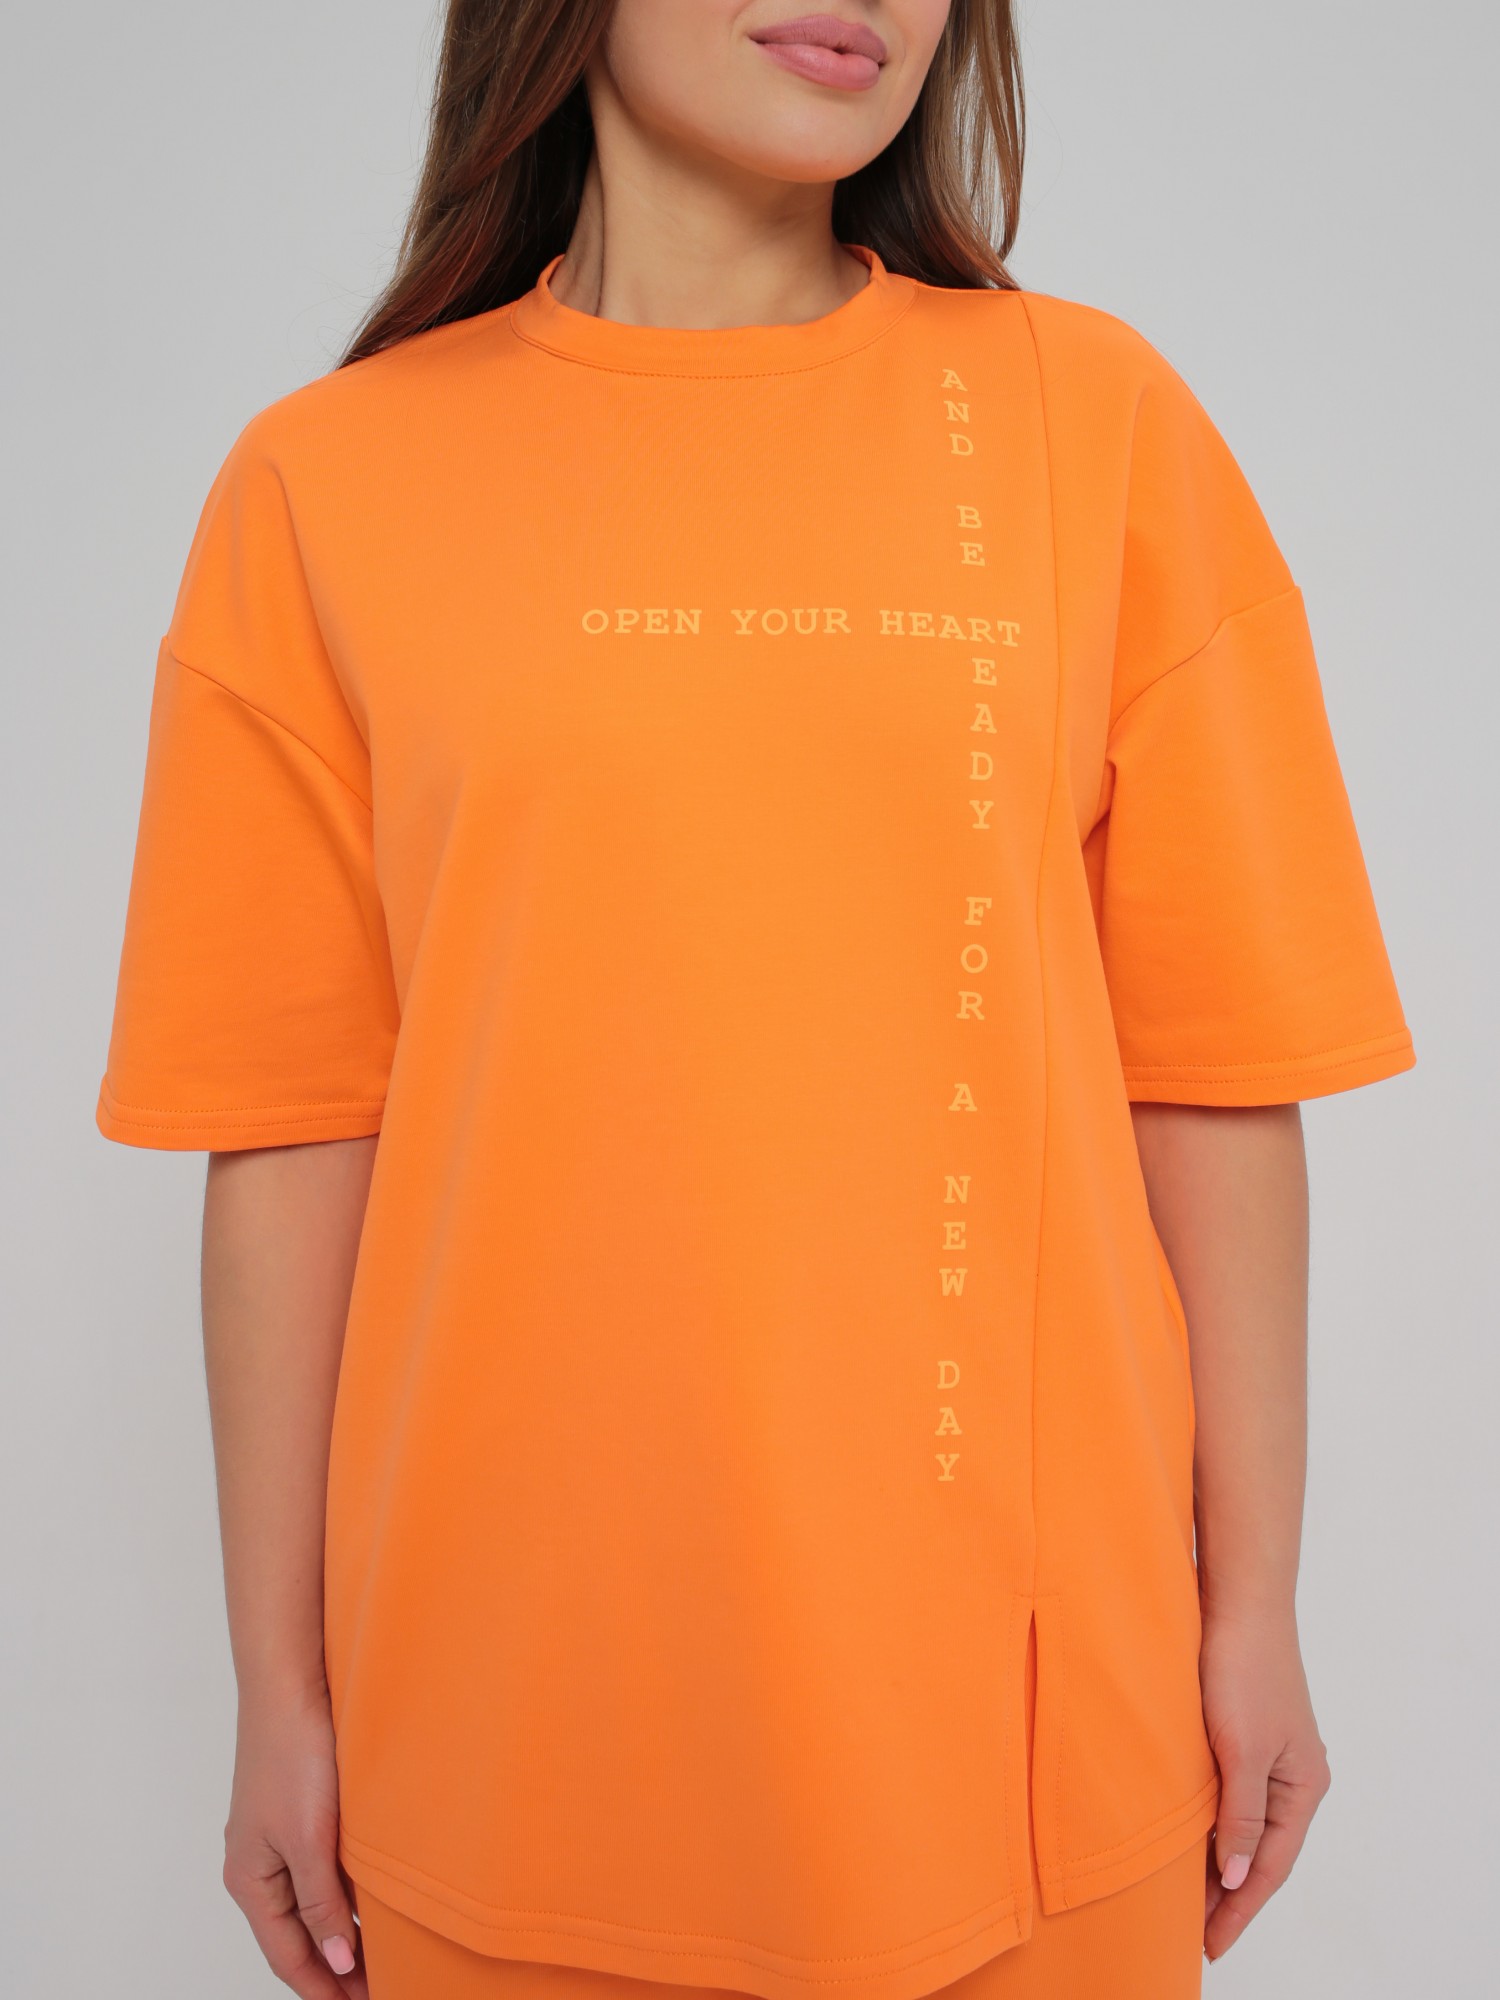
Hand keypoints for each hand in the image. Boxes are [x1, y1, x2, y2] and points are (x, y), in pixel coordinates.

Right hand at [222, 1679, 367, 1996]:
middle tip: (379, 1987)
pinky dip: (343, 1894)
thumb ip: (321, 1904)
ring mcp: (276, 1838)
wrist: (290, 1683)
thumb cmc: (291, 1754)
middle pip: (296, 1936)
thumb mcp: (309, 1839)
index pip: (287, 1957)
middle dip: (333, 1968)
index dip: (324, 1987)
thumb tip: (336, 1961)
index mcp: (251, 1880)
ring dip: (341, 1932)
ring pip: (309, 1903)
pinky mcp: (297, 1811)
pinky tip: (371, 1899)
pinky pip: (318, 1870)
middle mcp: (258, 1865)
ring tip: (381, 1955)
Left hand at [1198, 1601, 1330, 1961]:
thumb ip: (1240, 1815)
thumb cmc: (1244, 1669)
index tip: (1212, 1944)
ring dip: (1216, 1858)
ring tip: (1184, 1897)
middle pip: (1259, 1850)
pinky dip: (1208, 1821)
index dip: (1239, 1908)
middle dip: (1228, 1893)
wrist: (1236, 1601)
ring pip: (1241, 1822)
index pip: (1268, 1866)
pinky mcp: (1240, 1732)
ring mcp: (1267, 1754)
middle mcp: (1291, 1776)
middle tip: (1195, 1932)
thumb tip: (1233, 1877)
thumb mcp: (1242, 1750)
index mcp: (1302, 1786)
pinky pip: (1227, 1794)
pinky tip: (1184, 1834)